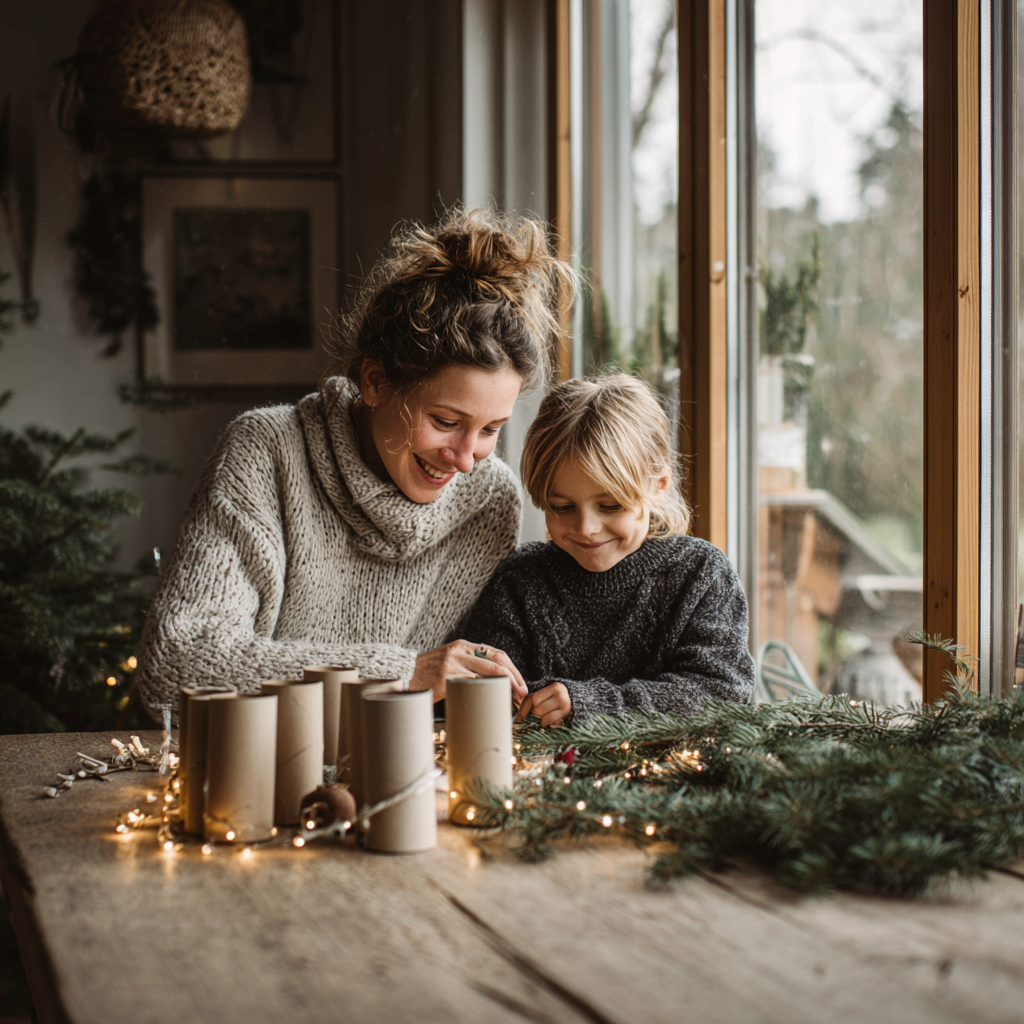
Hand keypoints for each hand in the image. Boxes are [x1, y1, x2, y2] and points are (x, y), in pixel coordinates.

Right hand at [410, 640, 527, 703]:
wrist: (402, 673)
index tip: (521, 684)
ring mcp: (452, 664)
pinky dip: (485, 696)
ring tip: (511, 704)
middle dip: (514, 680)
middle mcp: (460, 651)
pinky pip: (471, 687)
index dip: (513, 669)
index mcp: (464, 646)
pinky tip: (491, 705)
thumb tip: (494, 681)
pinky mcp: (444, 678)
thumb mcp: (450, 660)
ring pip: (488, 675)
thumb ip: (468, 664)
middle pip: (497, 664)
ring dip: (503, 690)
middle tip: (523, 696)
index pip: (497, 654)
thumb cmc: (428, 672)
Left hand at [515, 681, 571, 726]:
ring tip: (547, 715)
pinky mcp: (566, 713)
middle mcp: (559, 693)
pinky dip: (546, 722)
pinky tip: (548, 721)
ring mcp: (564, 703)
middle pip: (536, 707)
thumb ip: (536, 699)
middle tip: (541, 712)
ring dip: (541, 718)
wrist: (583, 702)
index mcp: (554, 686)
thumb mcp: (550, 695)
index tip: (518, 718)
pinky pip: (549, 720)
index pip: (532, 698)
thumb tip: (519, 716)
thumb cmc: (561, 700)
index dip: (523, 709)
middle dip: (535, 712)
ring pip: (541, 714)